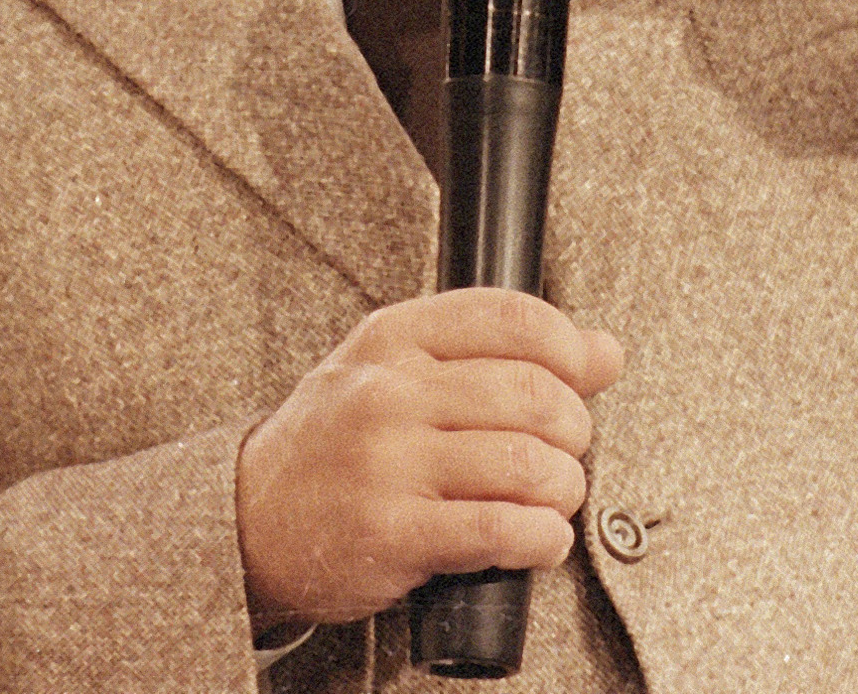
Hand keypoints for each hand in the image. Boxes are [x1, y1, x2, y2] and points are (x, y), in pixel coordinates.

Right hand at [235, 288, 625, 628]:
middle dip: (574, 428)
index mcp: (392, 337)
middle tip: (566, 450)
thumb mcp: (399, 372)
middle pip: (532, 392)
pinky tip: (539, 539)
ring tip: (552, 498)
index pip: (511, 317)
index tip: (584, 376)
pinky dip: (541, 538)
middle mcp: (388, 392)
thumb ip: (496, 354)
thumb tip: (607, 351)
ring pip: (524, 462)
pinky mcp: (391, 534)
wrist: (249, 519)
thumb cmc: (339, 443)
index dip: (570, 346)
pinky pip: (499, 529)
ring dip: (562, 488)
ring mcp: (386, 464)